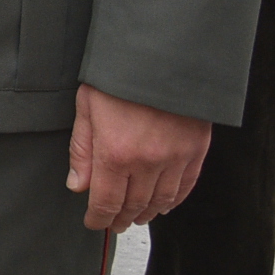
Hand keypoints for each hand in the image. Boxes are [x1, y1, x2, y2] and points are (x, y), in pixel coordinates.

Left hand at [68, 85, 212, 232]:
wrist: (163, 51)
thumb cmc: (120, 73)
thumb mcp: (87, 105)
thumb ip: (82, 149)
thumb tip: (78, 186)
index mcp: (115, 152)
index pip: (105, 202)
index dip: (98, 218)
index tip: (94, 223)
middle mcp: (147, 162)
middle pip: (133, 205)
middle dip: (121, 218)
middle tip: (114, 224)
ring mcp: (175, 157)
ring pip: (161, 200)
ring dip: (147, 213)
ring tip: (136, 217)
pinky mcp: (196, 150)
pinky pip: (186, 186)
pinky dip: (174, 200)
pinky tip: (164, 204)